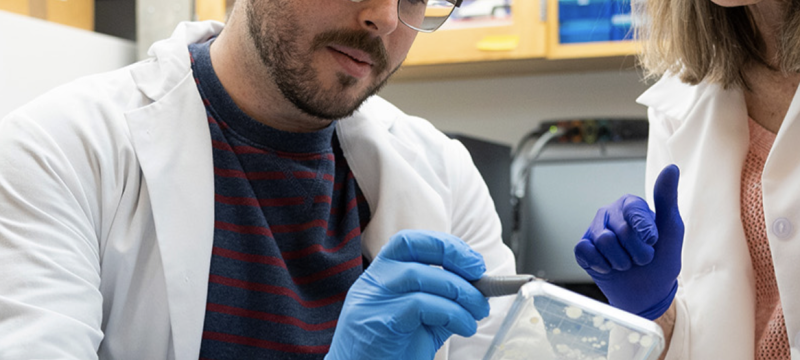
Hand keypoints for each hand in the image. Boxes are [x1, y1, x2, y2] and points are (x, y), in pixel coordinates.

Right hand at [325, 230, 489, 359]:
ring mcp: (372, 300)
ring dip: (459, 291)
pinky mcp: (378, 321)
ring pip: (419, 275)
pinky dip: (452, 313)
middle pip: (414, 249)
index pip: (409, 241)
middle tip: (482, 282)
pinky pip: (420, 305)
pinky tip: (465, 326)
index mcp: (381, 276)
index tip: (473, 262)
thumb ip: (442, 300)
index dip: (445, 245)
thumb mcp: (421, 321)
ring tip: (477, 311)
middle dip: (455, 258)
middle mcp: (372, 282)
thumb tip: (478, 288)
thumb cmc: (393, 352)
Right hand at [574, 165, 682, 319]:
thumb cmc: (661, 260)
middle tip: (642, 258)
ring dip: (621, 261)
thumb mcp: (671, 230)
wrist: (647, 293)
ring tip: (626, 263)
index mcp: (630, 204)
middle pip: (620, 230)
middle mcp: (609, 213)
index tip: (653, 242)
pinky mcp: (582, 249)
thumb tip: (671, 168)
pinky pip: (586, 252)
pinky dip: (602, 266)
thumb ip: (667, 198)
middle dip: (637, 252)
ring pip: (604, 242)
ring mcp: (593, 230)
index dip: (645, 231)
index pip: (633, 211)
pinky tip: (609, 267)